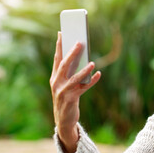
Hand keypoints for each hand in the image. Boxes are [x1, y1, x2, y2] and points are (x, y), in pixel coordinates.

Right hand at [50, 32, 100, 152]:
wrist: (64, 120)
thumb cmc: (67, 98)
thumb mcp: (66, 85)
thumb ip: (71, 73)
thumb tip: (84, 58)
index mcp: (54, 77)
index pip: (57, 58)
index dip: (59, 46)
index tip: (61, 33)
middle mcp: (56, 83)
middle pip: (64, 65)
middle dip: (72, 53)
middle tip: (80, 42)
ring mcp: (63, 91)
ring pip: (74, 78)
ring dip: (84, 69)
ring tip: (92, 62)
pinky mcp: (71, 99)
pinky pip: (83, 88)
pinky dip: (92, 81)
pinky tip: (99, 74)